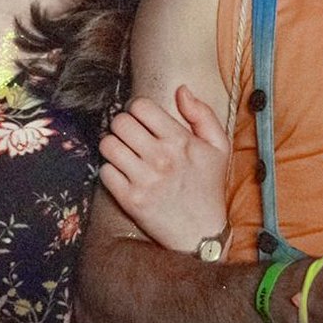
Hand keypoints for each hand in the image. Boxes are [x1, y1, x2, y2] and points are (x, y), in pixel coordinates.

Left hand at [99, 85, 230, 252]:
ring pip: (107, 145)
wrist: (201, 233)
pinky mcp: (130, 200)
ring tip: (124, 154)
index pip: (140, 106)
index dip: (138, 110)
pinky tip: (123, 174)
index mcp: (180, 141)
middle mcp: (161, 158)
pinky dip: (110, 171)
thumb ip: (202, 114)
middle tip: (131, 136)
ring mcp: (144, 180)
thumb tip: (181, 90)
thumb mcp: (218, 147)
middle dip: (123, 126)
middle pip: (120, 122)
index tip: (142, 120)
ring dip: (113, 146)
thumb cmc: (208, 186)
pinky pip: (104, 172)